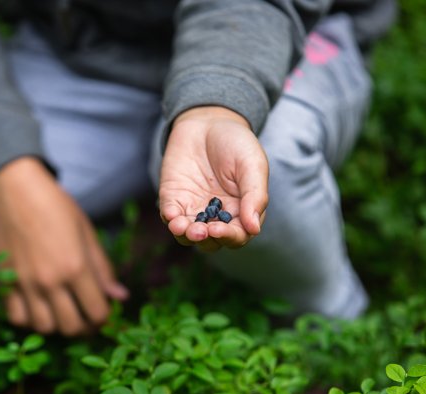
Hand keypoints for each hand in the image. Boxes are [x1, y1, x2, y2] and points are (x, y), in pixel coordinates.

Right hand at [0, 157, 127, 335]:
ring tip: (62, 311)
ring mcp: (25, 285)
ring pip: (44, 328)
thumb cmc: (55, 206)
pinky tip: (38, 307)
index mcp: (76, 267)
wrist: (14, 190)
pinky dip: (29, 320)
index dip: (105, 317)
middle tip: (85, 314)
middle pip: (72, 327)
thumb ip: (103, 268)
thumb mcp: (87, 233)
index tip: (103, 309)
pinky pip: (17, 319)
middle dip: (84, 326)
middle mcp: (50, 281)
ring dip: (57, 325)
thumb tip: (119, 296)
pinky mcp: (5, 283)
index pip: (97, 313)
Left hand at [159, 106, 268, 251]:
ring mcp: (193, 209)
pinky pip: (170, 215)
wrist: (208, 121)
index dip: (229, 237)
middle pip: (211, 241)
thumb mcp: (252, 165)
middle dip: (206, 239)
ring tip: (182, 227)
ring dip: (185, 235)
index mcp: (241, 211)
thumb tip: (253, 229)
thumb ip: (255, 196)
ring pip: (188, 235)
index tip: (220, 229)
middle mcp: (217, 216)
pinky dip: (170, 218)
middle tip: (201, 230)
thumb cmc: (236, 144)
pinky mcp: (173, 199)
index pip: (237, 235)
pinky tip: (171, 215)